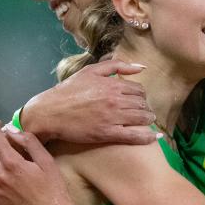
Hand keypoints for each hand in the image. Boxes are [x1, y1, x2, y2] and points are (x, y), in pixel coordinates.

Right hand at [20, 57, 155, 144]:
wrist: (50, 112)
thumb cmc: (69, 91)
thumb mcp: (91, 71)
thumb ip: (117, 66)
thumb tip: (142, 67)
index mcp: (112, 85)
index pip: (139, 90)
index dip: (141, 95)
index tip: (137, 100)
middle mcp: (115, 100)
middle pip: (142, 104)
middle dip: (145, 108)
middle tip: (143, 112)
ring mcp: (112, 118)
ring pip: (142, 118)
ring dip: (148, 120)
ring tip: (146, 122)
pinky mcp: (107, 134)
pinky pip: (134, 136)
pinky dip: (147, 137)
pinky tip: (154, 138)